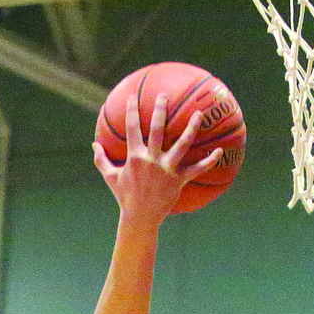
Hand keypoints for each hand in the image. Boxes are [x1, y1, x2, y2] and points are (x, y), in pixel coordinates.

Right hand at [93, 92, 222, 225]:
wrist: (140, 218)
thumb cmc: (125, 197)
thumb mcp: (110, 178)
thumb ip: (101, 160)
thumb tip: (93, 144)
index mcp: (135, 157)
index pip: (132, 129)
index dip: (131, 111)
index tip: (132, 97)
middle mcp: (151, 160)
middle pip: (157, 130)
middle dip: (160, 110)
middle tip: (164, 96)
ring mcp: (166, 170)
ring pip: (182, 145)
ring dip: (191, 128)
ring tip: (198, 114)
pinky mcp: (178, 180)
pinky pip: (197, 169)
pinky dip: (209, 161)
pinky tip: (219, 151)